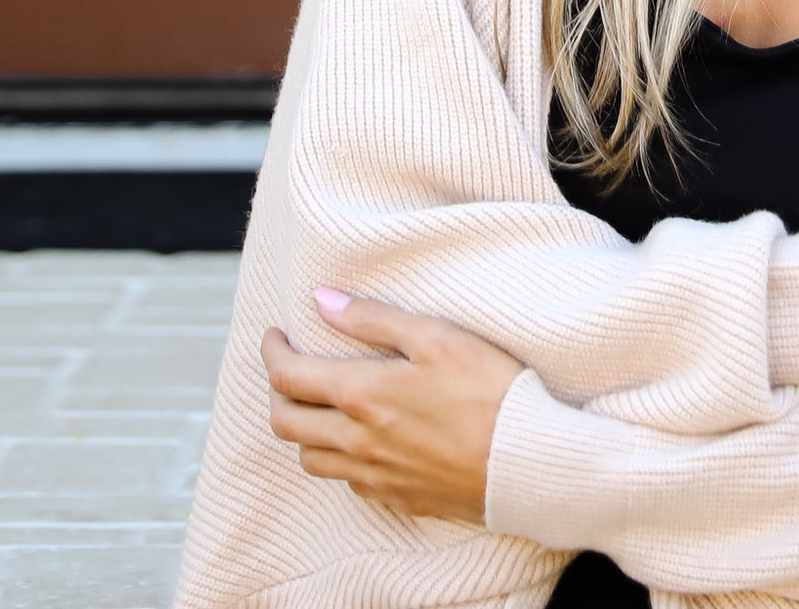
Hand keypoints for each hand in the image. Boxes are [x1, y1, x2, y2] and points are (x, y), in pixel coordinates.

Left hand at [261, 292, 523, 523]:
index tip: (275, 335)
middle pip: (286, 424)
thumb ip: (373, 318)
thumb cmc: (488, 390)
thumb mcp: (435, 337)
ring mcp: (375, 476)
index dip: (272, 353)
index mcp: (363, 395)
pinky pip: (346, 481)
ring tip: (321, 403)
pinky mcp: (397, 498)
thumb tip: (322, 300)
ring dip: (303, 429)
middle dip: (277, 391)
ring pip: (310, 459)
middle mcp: (358, 442)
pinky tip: (360, 438)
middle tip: (290, 367)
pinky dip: (338, 457)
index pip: (288, 379)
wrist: (526, 461)